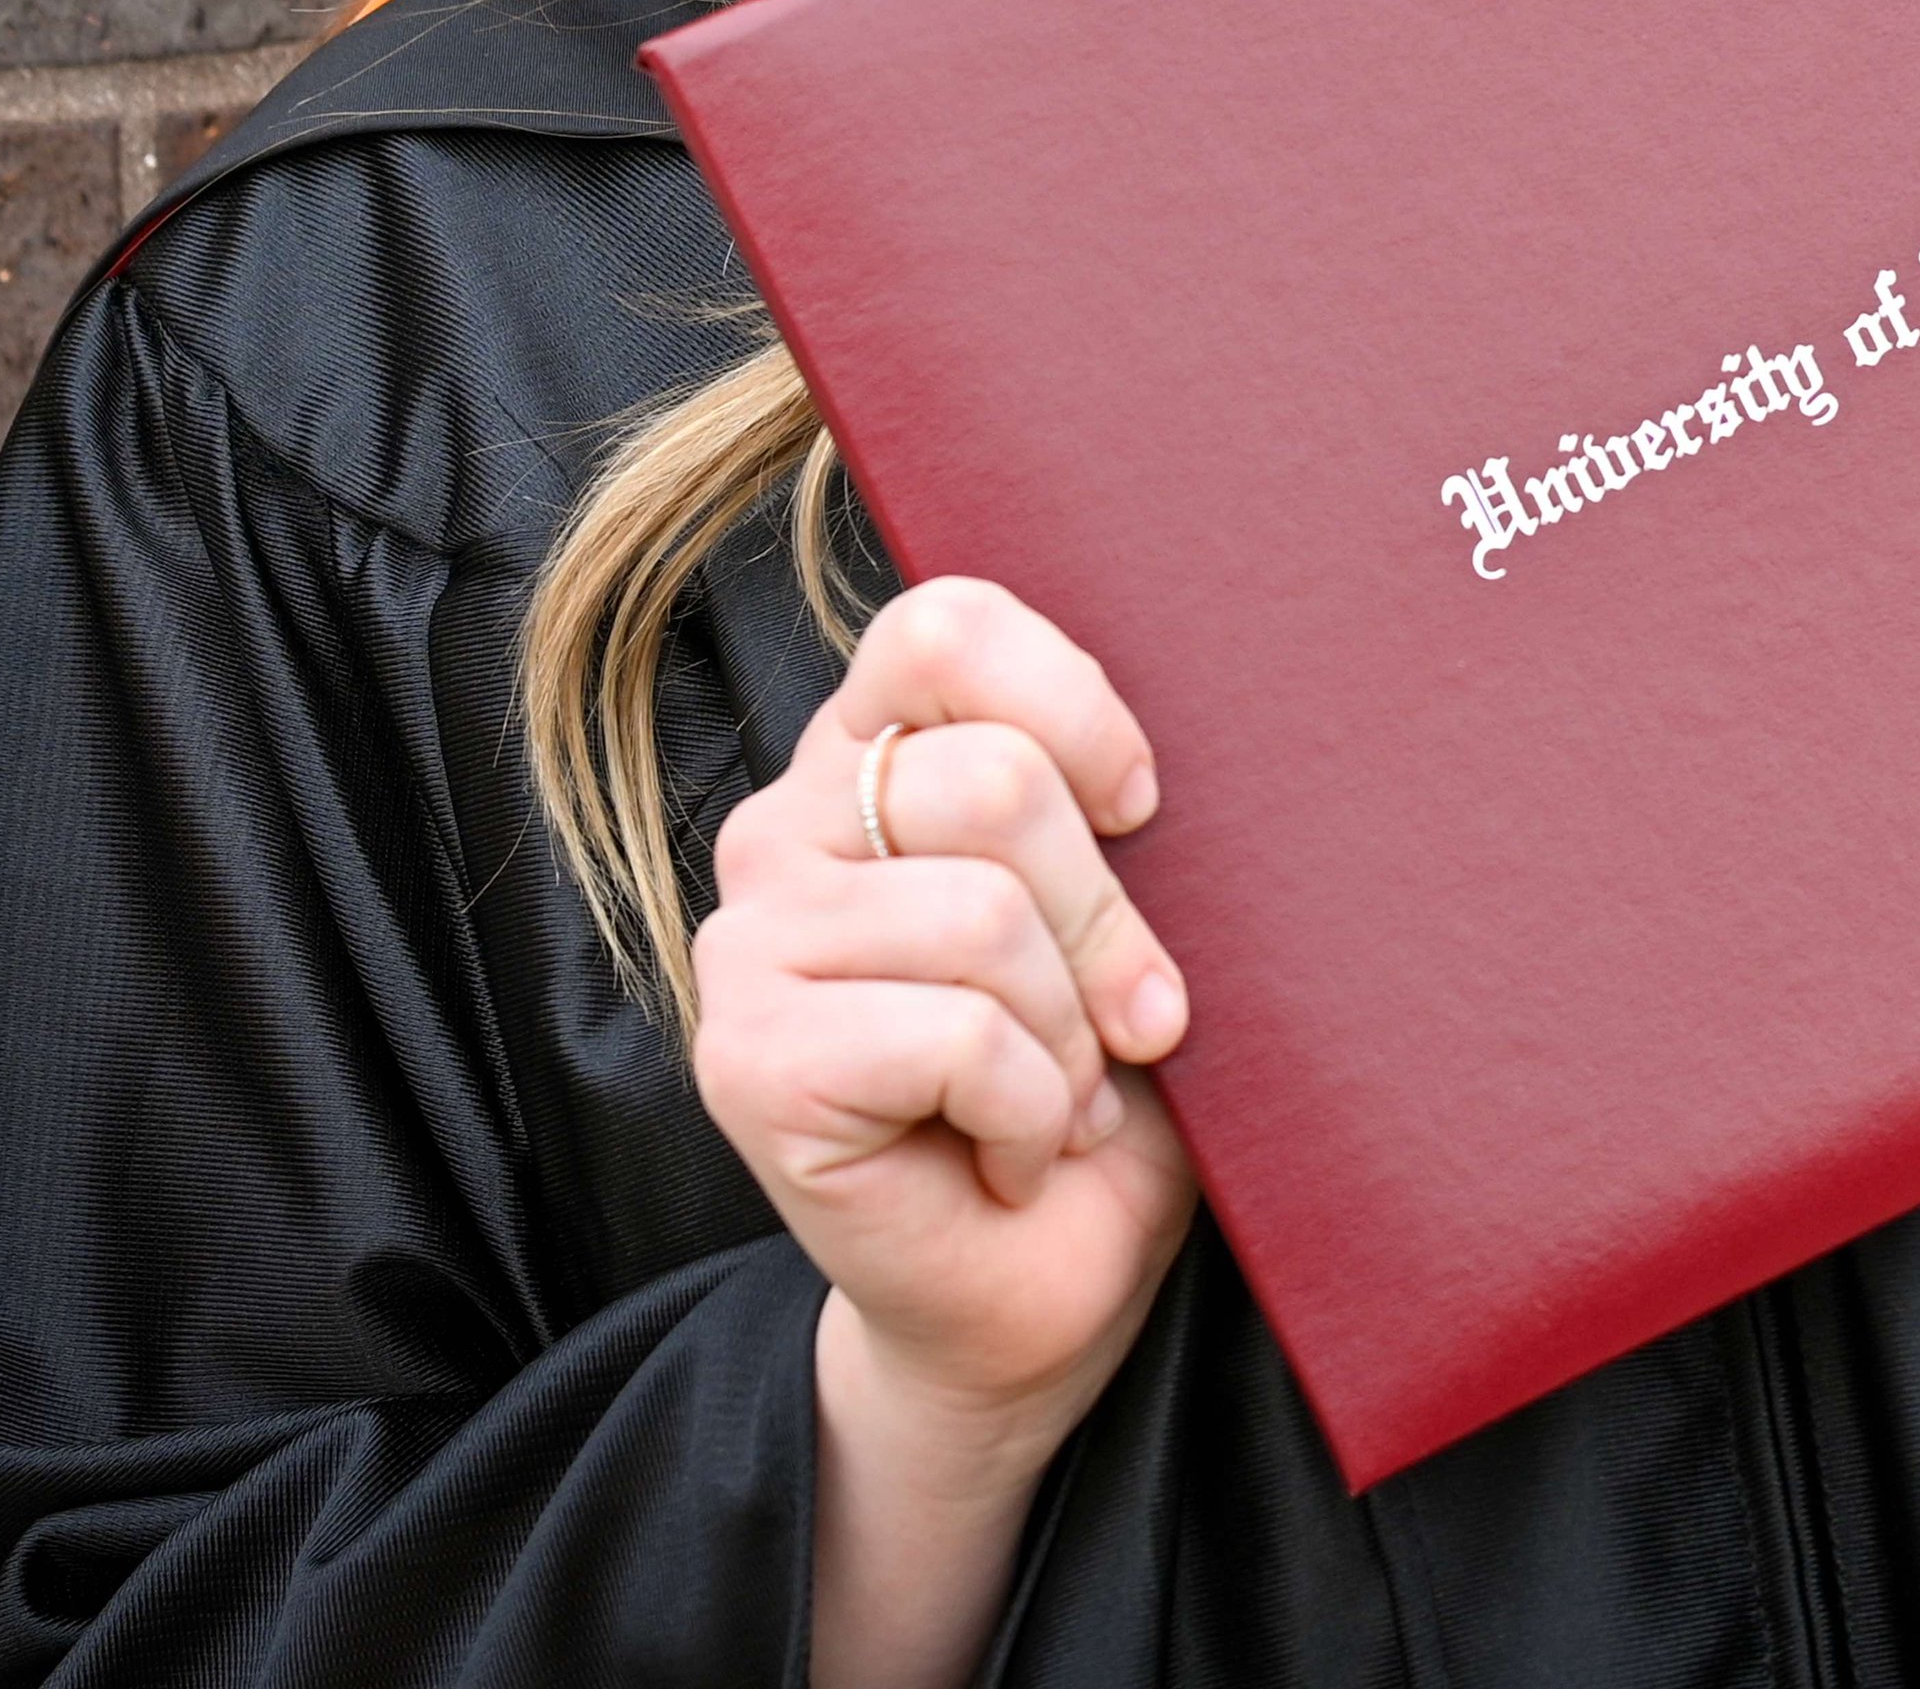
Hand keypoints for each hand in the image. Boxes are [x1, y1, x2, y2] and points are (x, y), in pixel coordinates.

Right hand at [692, 579, 1196, 1672]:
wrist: (1035, 1293)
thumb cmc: (1097, 1074)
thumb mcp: (1127, 907)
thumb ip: (1108, 805)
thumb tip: (1172, 746)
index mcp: (873, 751)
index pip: (944, 626)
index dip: (1069, 702)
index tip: (1144, 804)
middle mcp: (783, 826)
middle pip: (992, 780)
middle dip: (1108, 917)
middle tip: (1135, 1017)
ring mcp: (747, 944)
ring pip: (984, 917)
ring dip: (1072, 1035)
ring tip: (1065, 1093)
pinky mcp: (748, 1062)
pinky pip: (958, 1038)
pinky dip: (1035, 1112)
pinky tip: (1013, 1154)